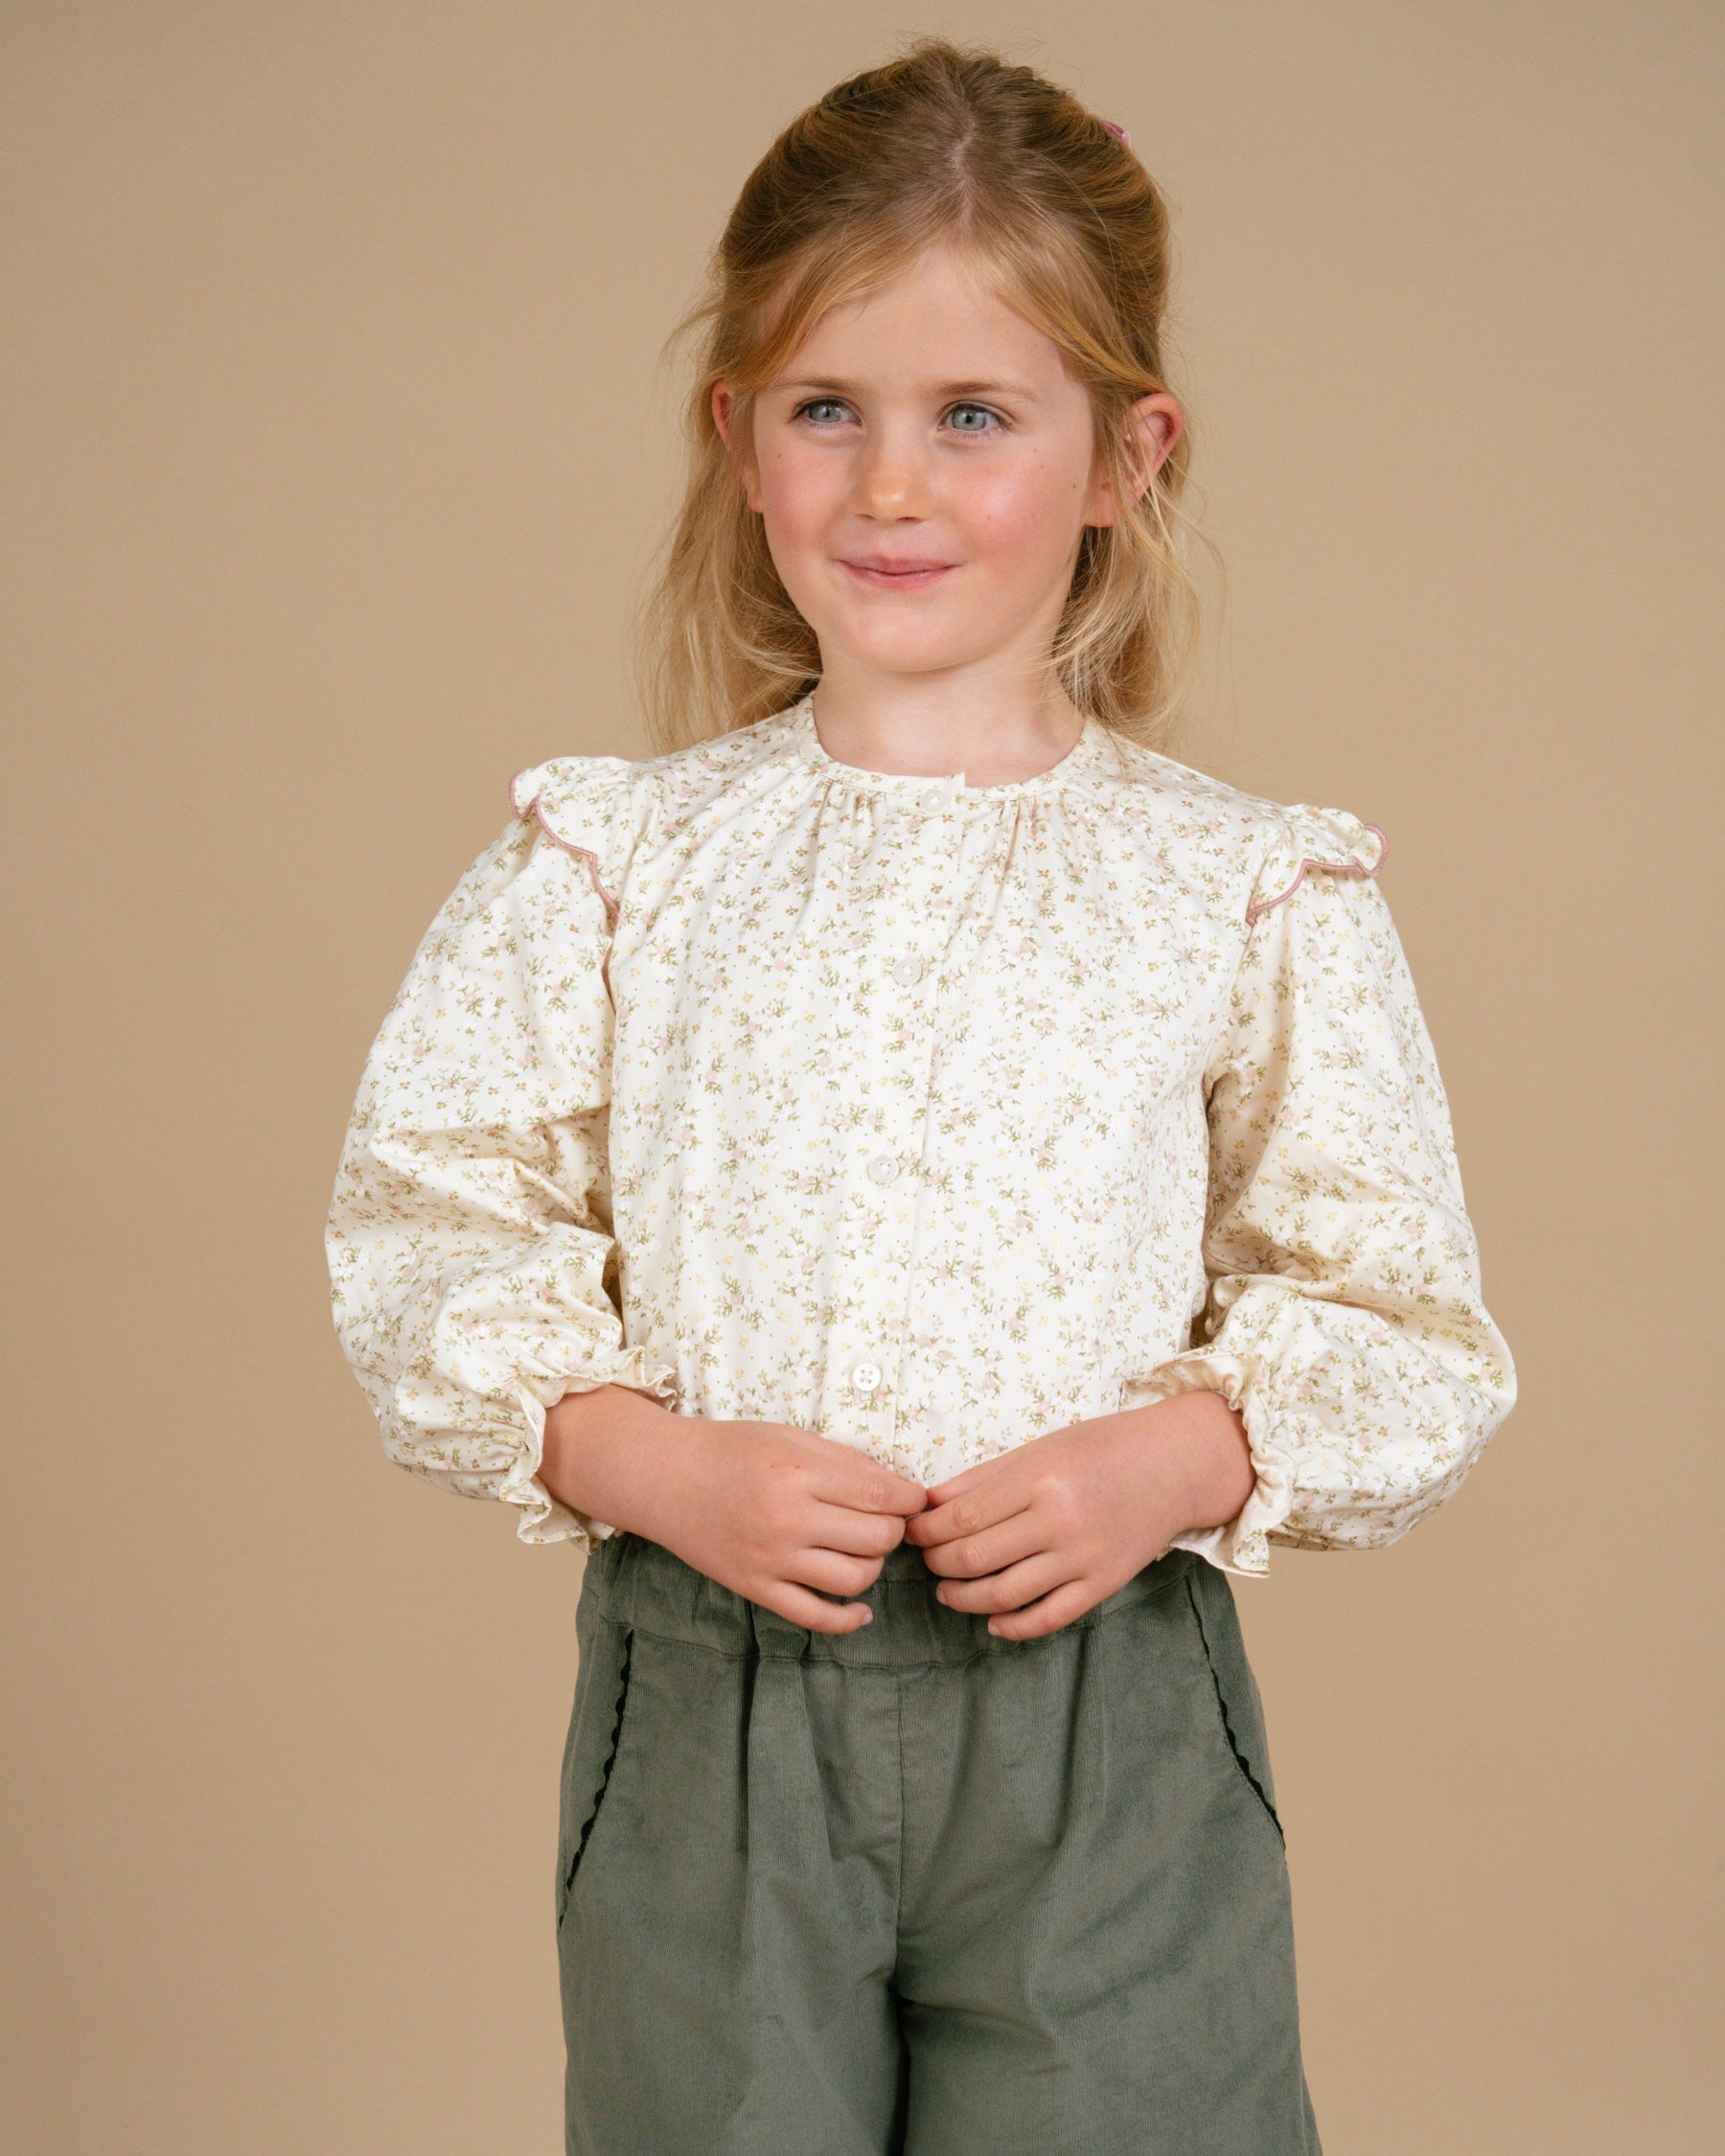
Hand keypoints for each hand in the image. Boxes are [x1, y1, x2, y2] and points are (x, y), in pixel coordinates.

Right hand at [540, 1385, 926, 1634]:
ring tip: (864, 1548)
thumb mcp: (790, 1437)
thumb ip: (845, 1461)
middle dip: (895, 1529)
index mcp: (799, 1473)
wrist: (664, 1478)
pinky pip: (814, 1617)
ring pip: (854, 1578)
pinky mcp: (756, 1588)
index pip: (882, 1497)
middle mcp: (788, 1519)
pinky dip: (848, 1619)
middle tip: (887, 1519)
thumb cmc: (729, 1450)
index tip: (915, 1499)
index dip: (911, 1500)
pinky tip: (861, 1609)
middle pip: (876, 1538)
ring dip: (874, 1566)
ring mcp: (771, 1559)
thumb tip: (898, 1488)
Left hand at [901, 1392, 1253, 1639]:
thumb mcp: (1039, 1448)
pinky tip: (993, 1620)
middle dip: (939, 1564)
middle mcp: (1061, 1519)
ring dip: (964, 1598)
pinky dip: (1013, 1625)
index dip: (927, 1532)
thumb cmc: (1101, 1449)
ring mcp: (1084, 1557)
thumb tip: (928, 1504)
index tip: (913, 1534)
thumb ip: (982, 1479)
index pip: (963, 1518)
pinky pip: (1049, 1617)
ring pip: (1005, 1594)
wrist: (1173, 1466)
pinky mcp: (1103, 1584)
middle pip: (976, 1558)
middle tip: (928, 1560)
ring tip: (948, 1591)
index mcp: (1040, 1478)